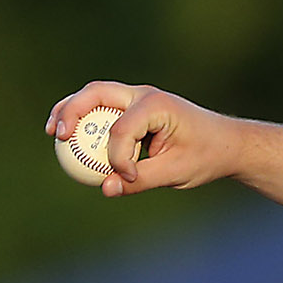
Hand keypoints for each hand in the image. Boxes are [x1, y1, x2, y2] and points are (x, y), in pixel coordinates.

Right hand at [45, 82, 239, 196]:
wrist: (227, 143)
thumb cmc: (206, 155)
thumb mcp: (176, 172)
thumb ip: (140, 181)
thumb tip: (106, 189)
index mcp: (157, 105)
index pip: (122, 128)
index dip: (118, 157)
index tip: (128, 178)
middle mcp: (144, 95)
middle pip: (95, 93)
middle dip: (71, 111)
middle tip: (57, 136)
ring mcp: (137, 99)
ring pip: (94, 97)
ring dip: (71, 111)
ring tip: (54, 134)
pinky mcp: (133, 109)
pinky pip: (102, 111)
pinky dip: (85, 121)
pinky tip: (72, 140)